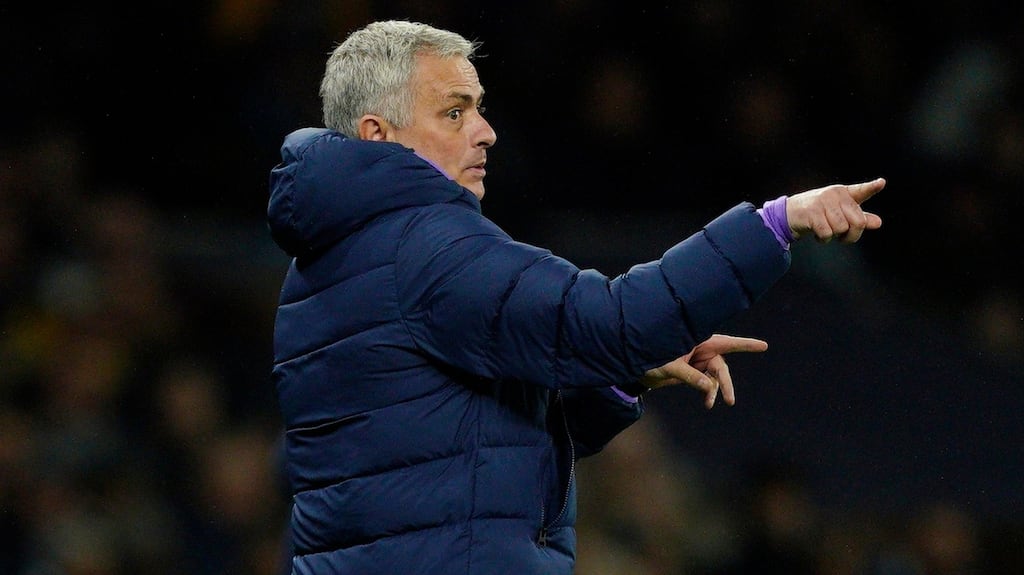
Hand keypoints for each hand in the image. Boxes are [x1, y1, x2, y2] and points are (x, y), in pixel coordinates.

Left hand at [641, 334, 768, 408]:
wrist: (635, 366)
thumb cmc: (649, 357)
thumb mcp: (668, 366)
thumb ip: (689, 376)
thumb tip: (709, 388)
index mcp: (696, 340)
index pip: (725, 342)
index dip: (745, 345)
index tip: (764, 346)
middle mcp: (700, 348)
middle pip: (721, 366)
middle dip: (725, 383)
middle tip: (730, 400)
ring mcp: (697, 360)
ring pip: (715, 376)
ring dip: (715, 390)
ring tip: (709, 404)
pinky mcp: (693, 370)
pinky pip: (706, 382)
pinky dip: (708, 392)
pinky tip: (707, 403)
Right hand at [787, 177, 884, 242]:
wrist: (790, 213)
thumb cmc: (818, 213)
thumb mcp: (840, 213)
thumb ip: (859, 218)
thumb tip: (878, 223)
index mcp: (844, 193)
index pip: (861, 190)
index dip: (872, 187)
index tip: (881, 183)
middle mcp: (835, 194)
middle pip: (858, 221)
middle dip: (852, 235)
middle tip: (843, 237)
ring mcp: (823, 202)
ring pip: (841, 228)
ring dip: (834, 236)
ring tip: (826, 231)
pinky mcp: (812, 212)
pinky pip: (827, 233)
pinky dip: (823, 239)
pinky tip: (817, 233)